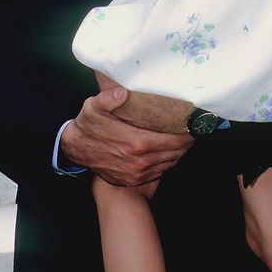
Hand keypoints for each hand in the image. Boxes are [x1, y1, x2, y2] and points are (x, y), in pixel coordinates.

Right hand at [61, 85, 192, 186]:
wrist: (76, 150)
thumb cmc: (87, 126)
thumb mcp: (93, 107)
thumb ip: (109, 98)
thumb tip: (123, 92)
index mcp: (136, 142)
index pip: (172, 139)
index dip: (187, 133)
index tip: (194, 123)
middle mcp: (140, 161)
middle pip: (176, 152)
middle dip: (187, 141)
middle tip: (195, 129)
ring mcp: (138, 173)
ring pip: (170, 162)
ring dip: (180, 151)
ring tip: (186, 138)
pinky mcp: (135, 179)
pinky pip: (160, 171)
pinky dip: (169, 161)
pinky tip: (170, 150)